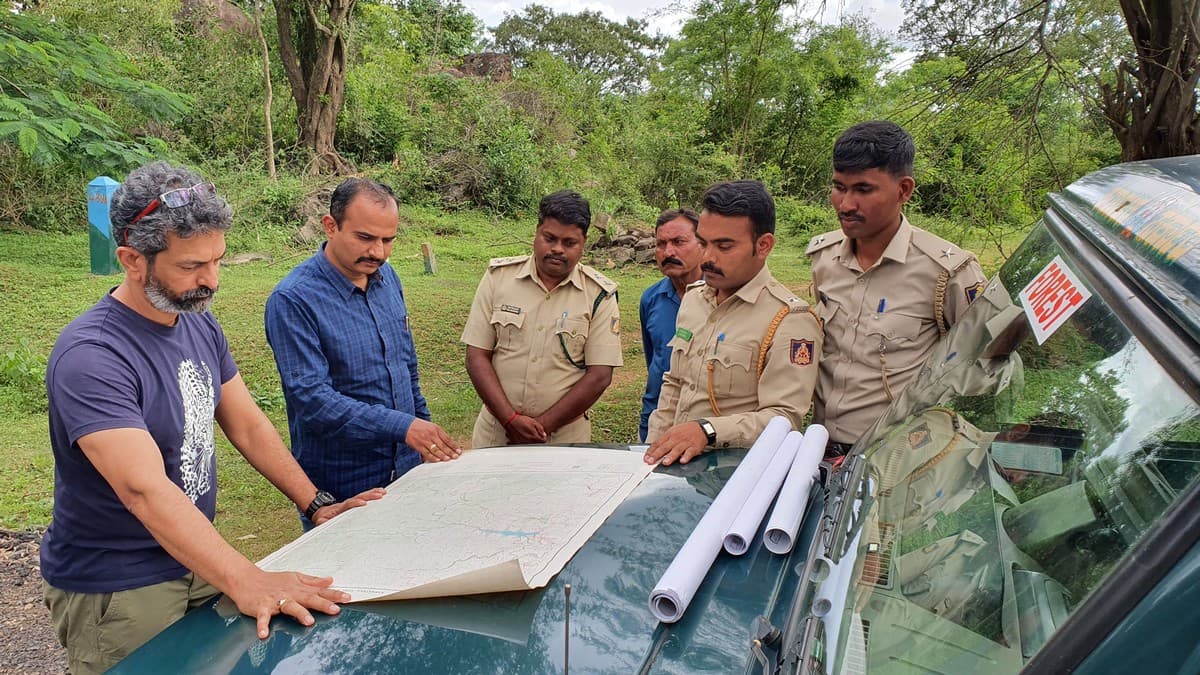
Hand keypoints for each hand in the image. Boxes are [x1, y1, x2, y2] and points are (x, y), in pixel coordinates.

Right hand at [230, 569, 349, 638]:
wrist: (246, 580)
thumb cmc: (272, 581)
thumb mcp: (295, 577)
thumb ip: (313, 581)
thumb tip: (330, 580)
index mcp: (299, 588)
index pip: (320, 591)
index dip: (334, 594)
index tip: (348, 598)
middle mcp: (290, 594)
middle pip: (309, 598)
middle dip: (323, 604)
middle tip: (335, 609)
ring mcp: (276, 601)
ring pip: (289, 606)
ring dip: (299, 613)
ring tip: (309, 621)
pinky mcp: (261, 607)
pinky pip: (262, 617)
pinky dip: (263, 625)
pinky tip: (264, 634)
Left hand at [311, 487, 385, 525]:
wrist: (322, 512)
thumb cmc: (324, 518)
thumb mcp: (321, 521)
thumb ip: (322, 523)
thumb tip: (322, 524)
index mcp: (340, 509)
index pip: (348, 504)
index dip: (355, 503)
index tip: (363, 503)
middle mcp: (347, 503)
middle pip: (359, 497)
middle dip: (369, 496)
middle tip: (379, 495)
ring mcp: (352, 502)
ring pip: (363, 496)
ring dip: (373, 493)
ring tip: (383, 492)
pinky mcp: (356, 503)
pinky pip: (365, 497)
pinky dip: (373, 494)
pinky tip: (381, 492)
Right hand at [405, 419, 461, 461]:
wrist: (406, 425)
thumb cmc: (421, 427)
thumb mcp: (432, 427)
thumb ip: (439, 435)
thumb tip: (448, 444)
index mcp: (436, 429)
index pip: (448, 439)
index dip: (454, 446)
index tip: (459, 451)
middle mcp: (431, 434)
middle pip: (443, 445)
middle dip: (450, 452)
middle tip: (456, 457)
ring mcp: (425, 440)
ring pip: (436, 450)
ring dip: (443, 455)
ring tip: (448, 459)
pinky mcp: (419, 446)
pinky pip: (427, 453)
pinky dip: (432, 457)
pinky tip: (437, 460)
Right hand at [505, 414, 546, 443]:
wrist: (510, 421)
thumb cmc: (521, 420)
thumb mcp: (534, 422)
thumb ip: (540, 429)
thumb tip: (544, 434)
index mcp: (533, 436)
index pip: (543, 441)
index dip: (544, 437)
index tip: (543, 435)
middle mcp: (528, 441)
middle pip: (536, 443)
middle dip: (537, 439)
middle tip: (535, 433)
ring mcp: (522, 442)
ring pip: (530, 444)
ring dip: (530, 440)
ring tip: (528, 433)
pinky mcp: (516, 442)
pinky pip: (522, 444)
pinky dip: (523, 441)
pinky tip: (522, 436)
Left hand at [644, 421, 707, 465]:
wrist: (701, 428)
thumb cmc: (685, 431)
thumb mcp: (672, 433)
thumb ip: (664, 442)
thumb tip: (653, 451)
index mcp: (669, 435)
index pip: (658, 443)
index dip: (651, 451)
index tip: (645, 458)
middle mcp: (676, 439)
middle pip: (665, 447)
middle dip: (657, 455)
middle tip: (650, 461)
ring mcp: (685, 443)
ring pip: (677, 450)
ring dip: (670, 456)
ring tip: (665, 462)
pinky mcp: (694, 447)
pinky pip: (690, 452)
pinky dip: (686, 456)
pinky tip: (683, 461)